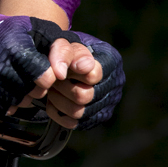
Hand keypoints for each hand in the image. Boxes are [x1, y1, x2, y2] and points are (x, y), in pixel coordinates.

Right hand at [0, 10, 55, 112]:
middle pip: (32, 93)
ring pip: (17, 102)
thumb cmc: (10, 32)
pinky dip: (7, 101)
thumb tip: (62, 73)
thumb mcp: (37, 29)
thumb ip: (59, 48)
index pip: (45, 79)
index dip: (48, 76)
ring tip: (17, 79)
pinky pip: (1, 108)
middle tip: (29, 74)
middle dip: (36, 87)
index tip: (44, 70)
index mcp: (14, 48)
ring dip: (22, 95)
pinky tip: (4, 86)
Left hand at [10, 20, 124, 129]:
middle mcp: (114, 85)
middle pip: (83, 96)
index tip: (60, 71)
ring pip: (77, 112)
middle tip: (53, 78)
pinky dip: (57, 111)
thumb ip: (63, 52)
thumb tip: (60, 73)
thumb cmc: (66, 52)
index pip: (92, 75)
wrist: (63, 63)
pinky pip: (71, 122)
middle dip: (62, 86)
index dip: (72, 72)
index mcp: (110, 61)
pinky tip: (54, 99)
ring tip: (53, 87)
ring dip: (58, 98)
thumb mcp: (64, 44)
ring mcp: (105, 105)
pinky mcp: (92, 120)